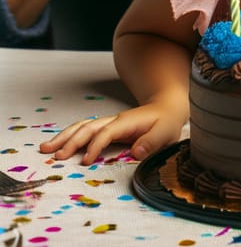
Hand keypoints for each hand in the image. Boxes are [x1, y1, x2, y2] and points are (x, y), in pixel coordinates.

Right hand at [38, 101, 184, 164]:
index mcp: (127, 122)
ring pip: (82, 126)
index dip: (95, 146)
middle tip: (55, 155)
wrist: (167, 107)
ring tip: (46, 148)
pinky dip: (70, 136)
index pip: (106, 132)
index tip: (86, 162)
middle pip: (88, 127)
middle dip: (70, 140)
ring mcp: (109, 123)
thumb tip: (136, 152)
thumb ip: (152, 142)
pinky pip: (85, 131)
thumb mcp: (166, 132)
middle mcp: (114, 120)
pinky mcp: (107, 128)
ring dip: (64, 136)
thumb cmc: (166, 121)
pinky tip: (58, 145)